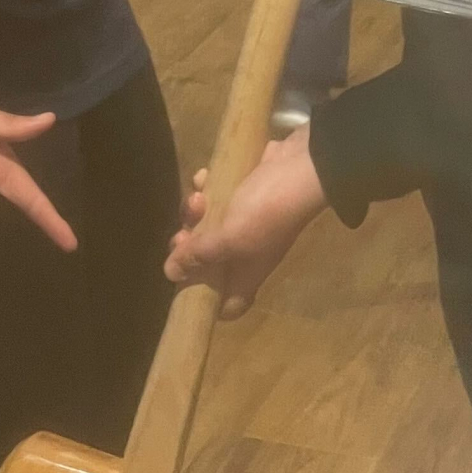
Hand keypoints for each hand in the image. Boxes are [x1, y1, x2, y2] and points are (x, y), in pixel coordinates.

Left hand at [164, 128, 327, 320]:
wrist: (302, 167)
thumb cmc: (266, 213)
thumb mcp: (229, 238)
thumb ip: (199, 256)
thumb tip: (170, 273)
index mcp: (246, 273)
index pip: (229, 305)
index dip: (206, 302)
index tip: (185, 289)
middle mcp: (245, 252)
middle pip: (207, 262)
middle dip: (189, 248)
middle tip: (183, 235)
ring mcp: (245, 222)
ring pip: (206, 226)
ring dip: (194, 212)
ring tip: (198, 198)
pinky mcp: (243, 192)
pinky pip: (216, 196)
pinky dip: (206, 187)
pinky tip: (204, 176)